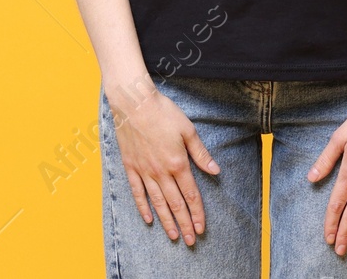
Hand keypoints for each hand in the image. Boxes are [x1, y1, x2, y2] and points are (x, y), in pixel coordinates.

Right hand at [106, 77, 219, 245]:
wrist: (135, 104)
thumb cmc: (164, 113)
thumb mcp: (188, 130)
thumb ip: (201, 153)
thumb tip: (215, 170)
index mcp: (178, 163)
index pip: (190, 195)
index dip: (197, 213)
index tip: (201, 227)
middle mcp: (161, 172)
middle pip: (175, 204)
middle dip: (184, 224)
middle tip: (191, 240)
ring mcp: (144, 171)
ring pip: (157, 203)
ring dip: (166, 221)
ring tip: (174, 236)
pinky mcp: (131, 168)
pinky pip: (137, 193)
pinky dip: (143, 208)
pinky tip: (149, 219)